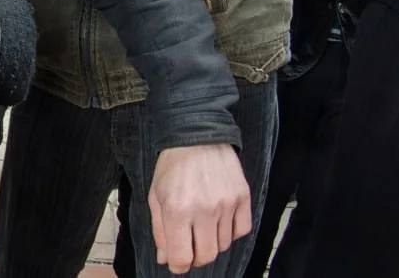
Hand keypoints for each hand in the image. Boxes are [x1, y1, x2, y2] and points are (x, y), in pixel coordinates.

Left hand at [148, 143, 250, 273]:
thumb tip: (166, 259)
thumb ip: (160, 230)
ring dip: (212, 242)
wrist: (197, 133)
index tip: (177, 262)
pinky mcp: (242, 196)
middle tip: (191, 248)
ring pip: (223, 245)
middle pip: (206, 256)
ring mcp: (226, 203)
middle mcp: (204, 210)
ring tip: (203, 225)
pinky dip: (231, 232)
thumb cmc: (172, 165)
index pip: (182, 258)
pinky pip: (242, 230)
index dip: (178, 265)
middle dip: (196, 258)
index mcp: (177, 210)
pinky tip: (220, 220)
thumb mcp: (155, 196)